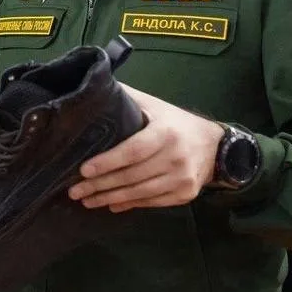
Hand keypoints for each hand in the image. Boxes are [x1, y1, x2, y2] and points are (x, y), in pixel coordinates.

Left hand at [67, 85, 222, 212]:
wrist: (215, 146)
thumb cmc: (176, 123)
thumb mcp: (155, 106)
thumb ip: (127, 99)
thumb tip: (95, 87)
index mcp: (166, 133)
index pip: (133, 150)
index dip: (108, 162)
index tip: (84, 170)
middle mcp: (176, 157)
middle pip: (132, 175)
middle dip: (101, 185)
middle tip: (75, 190)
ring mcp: (182, 178)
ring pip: (140, 192)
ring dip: (111, 198)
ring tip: (87, 200)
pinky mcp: (185, 194)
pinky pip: (152, 202)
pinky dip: (130, 204)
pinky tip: (111, 205)